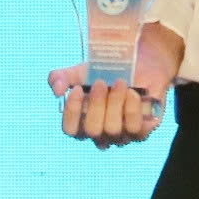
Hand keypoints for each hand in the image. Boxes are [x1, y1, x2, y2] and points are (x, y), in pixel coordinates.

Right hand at [51, 23, 183, 147]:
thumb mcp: (80, 70)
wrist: (142, 62)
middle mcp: (100, 134)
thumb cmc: (107, 71)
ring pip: (113, 130)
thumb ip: (60, 77)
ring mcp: (121, 136)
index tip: (77, 89)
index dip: (71, 112)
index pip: (70, 130)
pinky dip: (132, 108)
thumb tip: (57, 89)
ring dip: (115, 102)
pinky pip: (134, 129)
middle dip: (96, 104)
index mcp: (82, 122)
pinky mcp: (141, 132)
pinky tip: (134, 93)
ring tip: (120, 82)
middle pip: (92, 130)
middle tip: (101, 82)